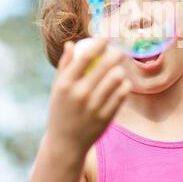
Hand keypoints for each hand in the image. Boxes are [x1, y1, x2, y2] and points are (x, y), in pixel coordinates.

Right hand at [46, 38, 131, 160]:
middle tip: (118, 51)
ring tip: (118, 70)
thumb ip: (64, 65)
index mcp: (66, 84)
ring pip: (117, 78)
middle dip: (115, 53)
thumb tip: (71, 43)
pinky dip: (125, 86)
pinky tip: (122, 84)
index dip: (99, 43)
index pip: (86, 56)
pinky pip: (122, 94)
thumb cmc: (61, 110)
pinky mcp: (106, 117)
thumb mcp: (57, 89)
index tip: (105, 38)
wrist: (65, 143)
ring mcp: (94, 106)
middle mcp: (80, 94)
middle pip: (105, 65)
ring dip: (120, 70)